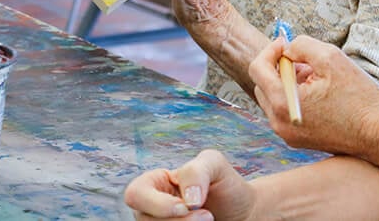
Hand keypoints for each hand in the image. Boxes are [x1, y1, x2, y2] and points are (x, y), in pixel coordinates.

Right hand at [124, 149, 256, 220]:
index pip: (135, 194)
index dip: (156, 204)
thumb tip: (187, 200)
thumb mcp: (215, 164)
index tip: (186, 205)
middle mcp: (151, 208)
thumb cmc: (225, 185)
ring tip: (210, 220)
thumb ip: (196, 171)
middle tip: (207, 216)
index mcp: (154, 184)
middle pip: (143, 220)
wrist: (244, 211)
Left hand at [250, 35, 378, 157]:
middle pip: (262, 84)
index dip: (271, 50)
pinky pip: (284, 111)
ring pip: (273, 97)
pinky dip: (294, 97)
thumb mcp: (331, 58)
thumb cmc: (358, 97)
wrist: (378, 134)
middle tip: (305, 61)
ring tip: (316, 78)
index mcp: (282, 102)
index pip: (257, 69)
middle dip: (279, 67)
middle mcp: (279, 122)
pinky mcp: (297, 139)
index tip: (287, 44)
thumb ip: (302, 45)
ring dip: (288, 82)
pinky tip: (319, 94)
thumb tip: (288, 48)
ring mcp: (287, 133)